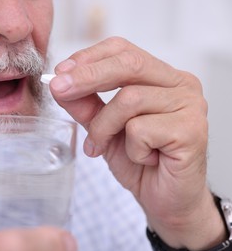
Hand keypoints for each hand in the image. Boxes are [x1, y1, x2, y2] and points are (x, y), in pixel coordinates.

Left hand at [50, 37, 224, 250]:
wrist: (165, 200)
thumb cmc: (140, 162)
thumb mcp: (103, 128)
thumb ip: (85, 105)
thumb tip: (59, 83)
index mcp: (161, 77)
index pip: (124, 50)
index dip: (89, 58)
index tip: (61, 72)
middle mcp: (180, 85)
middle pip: (129, 65)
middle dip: (87, 77)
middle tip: (58, 89)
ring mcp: (190, 105)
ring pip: (129, 99)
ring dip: (104, 127)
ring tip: (102, 146)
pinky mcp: (192, 130)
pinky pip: (141, 129)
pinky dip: (131, 148)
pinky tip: (144, 159)